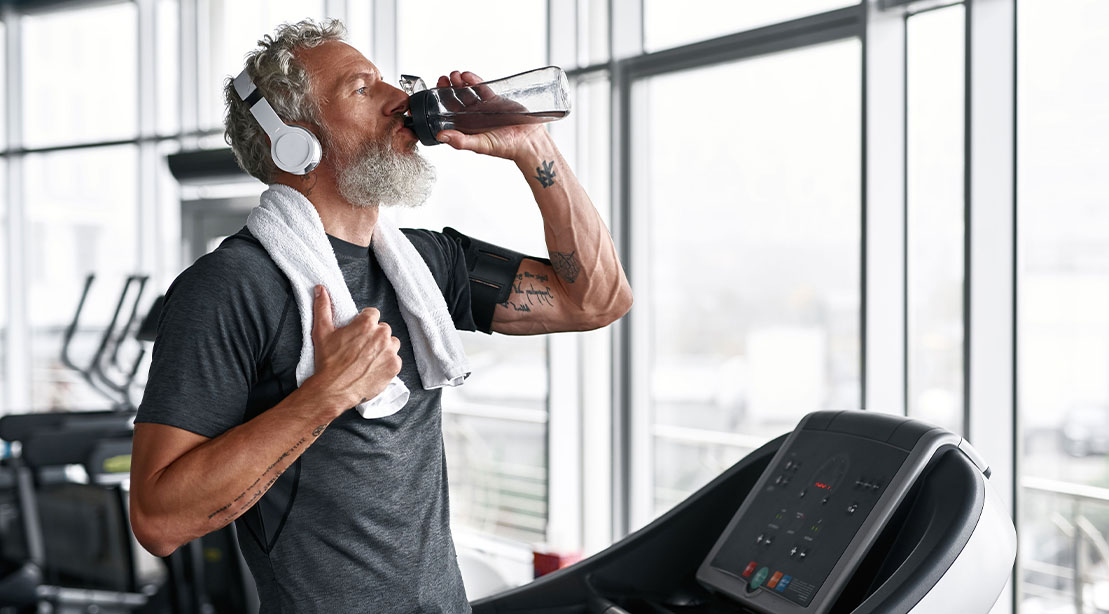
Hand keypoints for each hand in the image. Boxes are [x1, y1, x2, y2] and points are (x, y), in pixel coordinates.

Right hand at [306, 286, 401, 413]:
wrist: (334, 389)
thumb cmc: (328, 361)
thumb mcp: (322, 332)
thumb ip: (323, 307)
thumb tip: (320, 289)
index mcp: (366, 323)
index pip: (372, 314)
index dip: (364, 323)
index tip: (357, 333)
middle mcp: (381, 335)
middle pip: (383, 329)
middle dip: (374, 336)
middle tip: (360, 348)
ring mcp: (390, 351)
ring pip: (391, 343)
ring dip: (383, 348)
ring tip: (368, 358)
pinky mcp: (394, 366)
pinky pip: (395, 359)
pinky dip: (387, 363)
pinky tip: (373, 368)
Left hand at [434, 70, 549, 160]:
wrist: (528, 141)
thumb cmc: (506, 147)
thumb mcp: (480, 145)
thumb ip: (460, 141)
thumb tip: (440, 136)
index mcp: (466, 127)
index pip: (448, 111)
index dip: (441, 100)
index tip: (436, 91)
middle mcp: (473, 116)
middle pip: (456, 98)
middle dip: (449, 88)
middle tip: (444, 79)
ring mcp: (484, 107)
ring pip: (468, 91)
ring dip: (460, 82)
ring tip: (455, 75)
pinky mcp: (495, 99)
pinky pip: (482, 87)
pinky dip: (474, 81)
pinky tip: (468, 76)